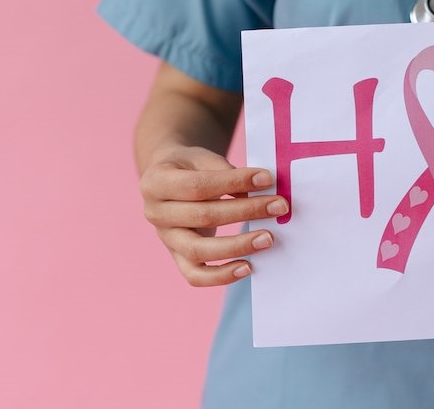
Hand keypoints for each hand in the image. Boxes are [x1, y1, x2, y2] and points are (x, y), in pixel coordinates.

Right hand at [140, 146, 287, 285]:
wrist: (168, 182)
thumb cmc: (190, 167)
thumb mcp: (201, 158)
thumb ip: (225, 172)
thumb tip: (259, 192)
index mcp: (156, 182)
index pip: (197, 185)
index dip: (233, 182)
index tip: (266, 179)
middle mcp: (155, 213)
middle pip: (202, 216)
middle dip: (246, 211)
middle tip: (279, 206)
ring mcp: (165, 239)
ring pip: (198, 251)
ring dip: (238, 246)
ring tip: (268, 238)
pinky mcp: (176, 258)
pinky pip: (196, 275)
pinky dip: (222, 276)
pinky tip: (248, 267)